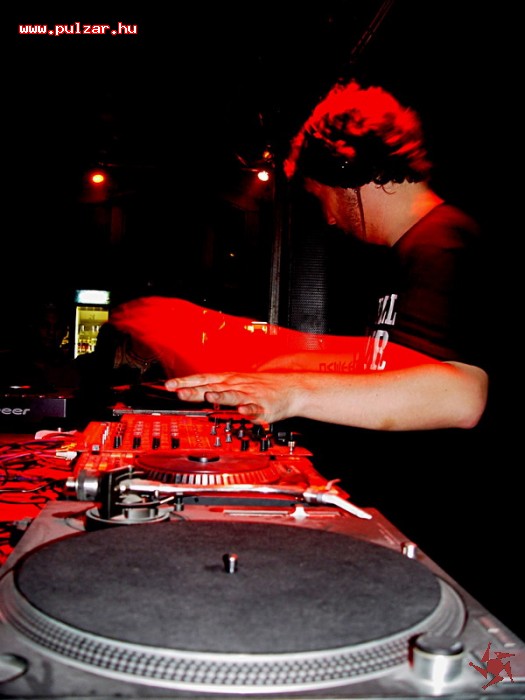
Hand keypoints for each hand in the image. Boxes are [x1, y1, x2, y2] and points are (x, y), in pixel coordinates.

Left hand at [164, 372, 300, 423]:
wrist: (288, 389)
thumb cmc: (259, 386)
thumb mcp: (234, 383)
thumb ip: (213, 388)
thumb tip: (190, 391)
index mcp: (227, 380)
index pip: (203, 379)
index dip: (186, 382)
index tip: (169, 385)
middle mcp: (236, 385)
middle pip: (213, 387)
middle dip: (196, 390)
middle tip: (180, 392)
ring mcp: (249, 395)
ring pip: (233, 395)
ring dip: (221, 396)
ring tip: (209, 397)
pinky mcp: (263, 406)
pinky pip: (254, 409)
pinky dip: (247, 410)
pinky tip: (240, 411)